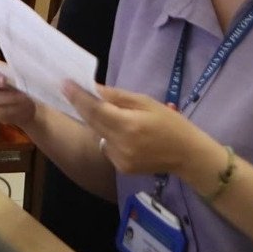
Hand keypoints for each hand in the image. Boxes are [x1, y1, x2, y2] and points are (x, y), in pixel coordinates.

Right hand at [0, 53, 37, 127]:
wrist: (23, 104)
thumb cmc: (17, 84)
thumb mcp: (16, 73)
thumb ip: (13, 69)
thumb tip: (20, 65)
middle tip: (4, 80)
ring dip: (6, 97)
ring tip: (21, 94)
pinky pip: (0, 111)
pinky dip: (13, 107)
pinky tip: (22, 104)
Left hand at [65, 82, 218, 179]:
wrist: (188, 155)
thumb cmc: (170, 124)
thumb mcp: (146, 102)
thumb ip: (118, 97)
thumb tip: (94, 89)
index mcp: (127, 125)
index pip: (94, 109)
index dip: (78, 96)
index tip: (64, 84)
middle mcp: (120, 144)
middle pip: (92, 121)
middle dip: (80, 105)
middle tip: (69, 89)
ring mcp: (119, 158)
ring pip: (98, 134)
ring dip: (96, 121)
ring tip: (104, 111)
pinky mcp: (121, 167)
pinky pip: (106, 146)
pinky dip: (107, 136)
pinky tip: (120, 132)